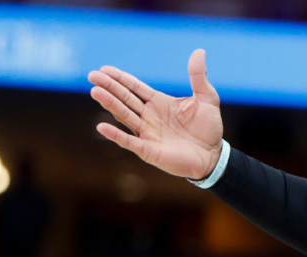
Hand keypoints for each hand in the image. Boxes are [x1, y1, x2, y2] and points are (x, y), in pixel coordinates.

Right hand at [88, 49, 223, 178]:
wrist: (214, 156)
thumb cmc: (209, 128)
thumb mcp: (206, 98)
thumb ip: (198, 77)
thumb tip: (199, 51)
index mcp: (158, 102)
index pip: (135, 88)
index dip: (120, 78)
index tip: (104, 69)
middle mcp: (149, 116)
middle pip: (125, 99)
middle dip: (110, 87)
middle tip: (92, 76)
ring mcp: (147, 133)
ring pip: (125, 116)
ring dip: (110, 104)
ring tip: (95, 92)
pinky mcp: (149, 150)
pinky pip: (129, 142)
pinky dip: (116, 135)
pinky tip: (102, 126)